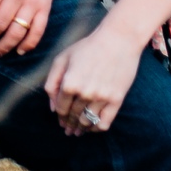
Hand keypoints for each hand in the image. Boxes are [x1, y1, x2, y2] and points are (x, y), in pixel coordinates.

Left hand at [44, 19, 141, 134]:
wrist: (118, 40)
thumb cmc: (87, 47)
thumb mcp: (63, 58)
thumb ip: (52, 82)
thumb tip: (52, 107)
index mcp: (69, 83)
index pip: (60, 109)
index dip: (59, 117)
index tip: (60, 120)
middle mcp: (84, 93)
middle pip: (73, 117)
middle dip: (69, 125)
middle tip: (69, 130)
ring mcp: (101, 98)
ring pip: (87, 122)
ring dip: (81, 129)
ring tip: (79, 131)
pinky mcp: (116, 100)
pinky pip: (104, 123)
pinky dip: (97, 129)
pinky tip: (93, 128)